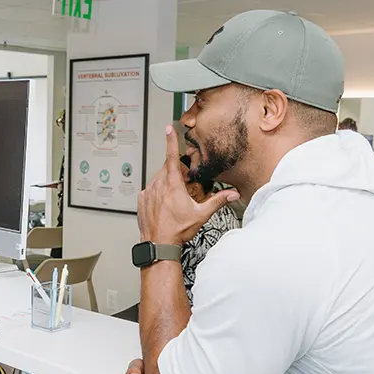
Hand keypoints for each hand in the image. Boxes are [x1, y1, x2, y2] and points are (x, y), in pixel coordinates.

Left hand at [137, 126, 239, 244]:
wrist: (158, 244)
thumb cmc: (177, 230)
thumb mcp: (201, 214)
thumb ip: (217, 201)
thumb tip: (232, 194)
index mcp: (172, 185)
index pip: (171, 157)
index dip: (171, 141)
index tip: (169, 129)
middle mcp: (158, 186)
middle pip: (166, 169)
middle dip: (175, 172)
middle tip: (182, 186)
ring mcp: (148, 192)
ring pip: (158, 179)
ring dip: (166, 183)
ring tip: (173, 201)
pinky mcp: (141, 200)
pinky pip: (150, 190)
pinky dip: (157, 193)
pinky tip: (164, 205)